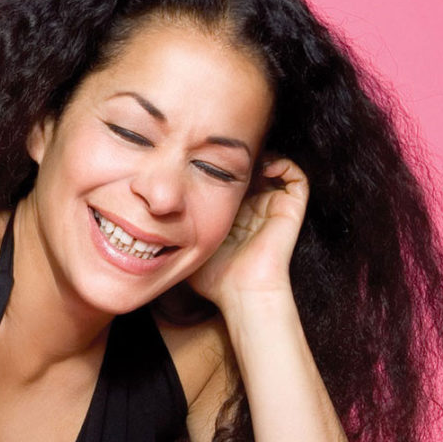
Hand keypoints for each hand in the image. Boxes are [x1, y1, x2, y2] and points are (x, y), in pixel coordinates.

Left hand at [188, 157, 308, 309]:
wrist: (243, 291)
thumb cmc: (215, 277)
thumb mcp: (187, 246)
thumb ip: (173, 231)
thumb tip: (145, 219)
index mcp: (233, 215)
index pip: (228, 182)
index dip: (218, 167)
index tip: (202, 159)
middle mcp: (255, 209)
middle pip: (250, 172)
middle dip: (238, 159)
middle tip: (223, 150)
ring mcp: (274, 208)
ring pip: (273, 169)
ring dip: (261, 158)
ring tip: (245, 157)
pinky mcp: (291, 209)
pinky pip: (296, 177)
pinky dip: (283, 164)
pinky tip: (264, 166)